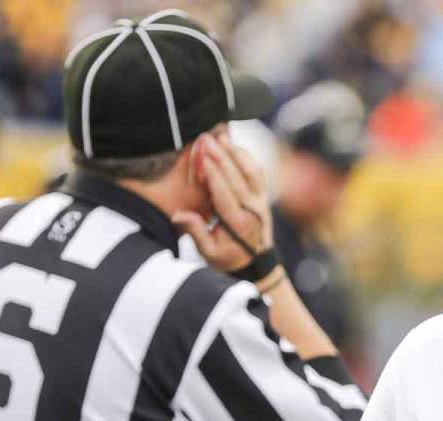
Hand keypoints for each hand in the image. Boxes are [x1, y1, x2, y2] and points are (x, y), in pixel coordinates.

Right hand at [173, 133, 273, 273]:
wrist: (256, 262)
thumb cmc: (227, 257)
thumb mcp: (208, 252)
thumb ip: (195, 232)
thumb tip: (179, 214)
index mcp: (238, 223)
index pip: (224, 193)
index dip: (213, 173)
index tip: (202, 156)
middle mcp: (253, 209)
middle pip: (237, 177)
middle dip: (221, 156)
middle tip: (206, 138)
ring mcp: (261, 200)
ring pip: (250, 171)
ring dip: (235, 152)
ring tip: (219, 136)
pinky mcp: (263, 194)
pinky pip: (257, 171)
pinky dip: (245, 156)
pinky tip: (231, 144)